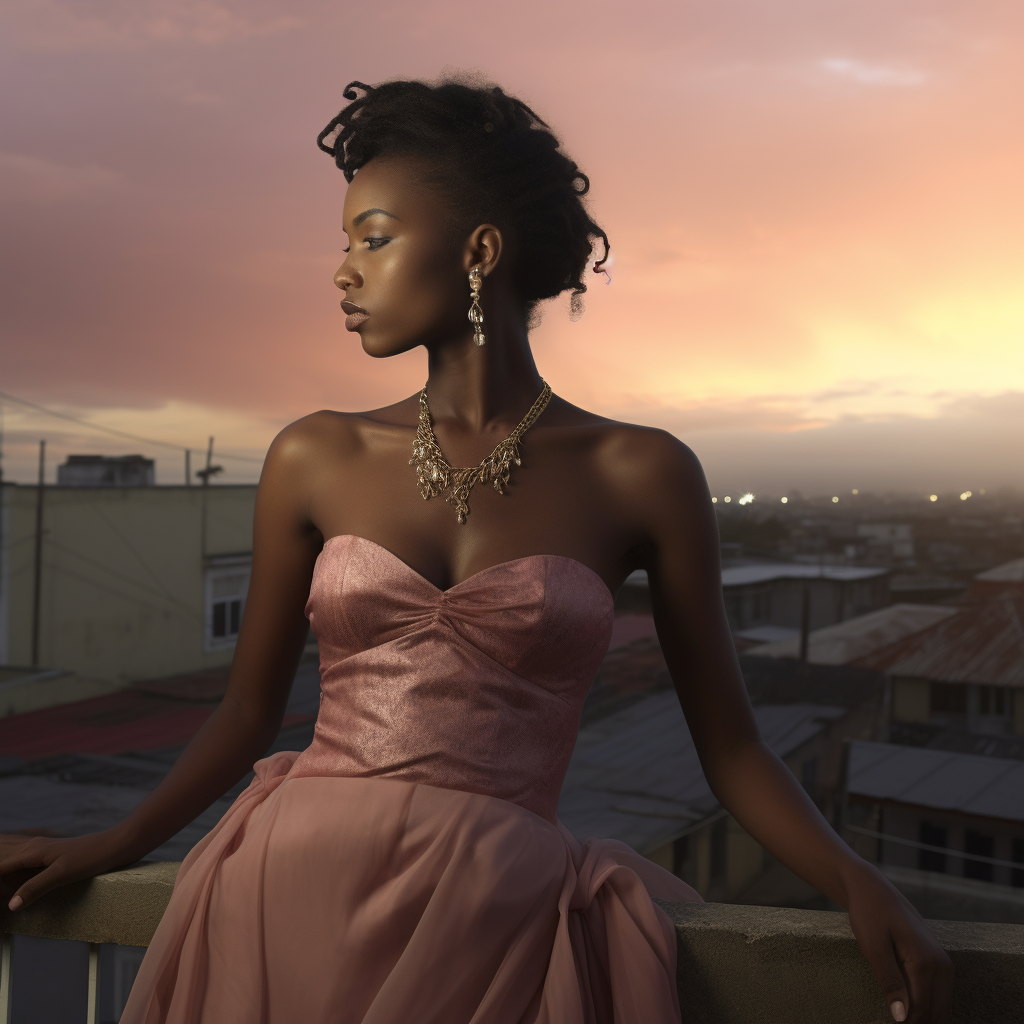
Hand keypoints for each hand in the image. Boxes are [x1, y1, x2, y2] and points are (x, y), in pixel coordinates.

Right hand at [0, 830, 131, 911]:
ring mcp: (42, 848)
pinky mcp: (50, 853)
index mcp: (31, 851)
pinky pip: (22, 857)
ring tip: (5, 883)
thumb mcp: (62, 875)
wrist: (116, 845)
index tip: (0, 898)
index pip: (0, 867)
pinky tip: (15, 868)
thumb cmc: (91, 857)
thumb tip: (11, 905)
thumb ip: (35, 887)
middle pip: (2, 856)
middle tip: (2, 891)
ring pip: (11, 853)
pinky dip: (12, 862)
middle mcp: (33, 846)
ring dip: (4, 865)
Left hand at [844, 864, 952, 1022]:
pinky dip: (925, 1003)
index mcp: (925, 963)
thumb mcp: (873, 947)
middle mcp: (941, 964)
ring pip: (940, 1005)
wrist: (872, 888)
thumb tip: (901, 1018)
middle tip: (894, 1020)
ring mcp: (943, 962)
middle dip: (918, 1021)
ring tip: (898, 1015)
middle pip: (936, 1011)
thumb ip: (889, 982)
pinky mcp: (938, 960)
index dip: (905, 1023)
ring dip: (923, 1014)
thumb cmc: (869, 913)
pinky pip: (937, 992)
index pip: (921, 1010)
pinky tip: (905, 1003)